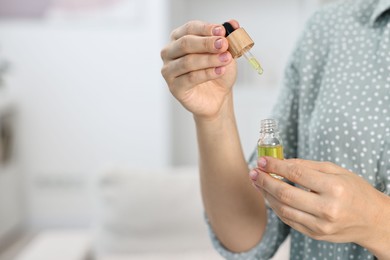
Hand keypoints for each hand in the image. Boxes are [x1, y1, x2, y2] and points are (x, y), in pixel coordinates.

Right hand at [160, 20, 236, 118]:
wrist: (218, 96)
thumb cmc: (218, 71)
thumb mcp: (226, 52)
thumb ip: (228, 38)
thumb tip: (233, 23)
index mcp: (179, 38)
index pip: (189, 28)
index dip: (206, 29)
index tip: (222, 31)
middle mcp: (170, 53)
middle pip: (185, 43)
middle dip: (206, 43)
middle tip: (223, 44)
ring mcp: (169, 70)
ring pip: (188, 62)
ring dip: (209, 59)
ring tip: (226, 59)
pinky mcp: (174, 87)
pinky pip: (190, 78)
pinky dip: (207, 74)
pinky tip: (219, 71)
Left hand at [249, 157, 389, 249]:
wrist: (373, 220)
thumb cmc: (355, 191)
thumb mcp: (336, 171)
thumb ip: (307, 165)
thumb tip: (281, 162)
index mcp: (334, 188)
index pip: (296, 173)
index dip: (275, 166)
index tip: (262, 160)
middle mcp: (327, 209)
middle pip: (285, 193)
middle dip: (264, 181)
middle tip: (254, 172)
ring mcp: (320, 225)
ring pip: (282, 209)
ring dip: (266, 194)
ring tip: (258, 183)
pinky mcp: (315, 234)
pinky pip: (288, 220)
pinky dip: (275, 207)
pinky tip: (270, 196)